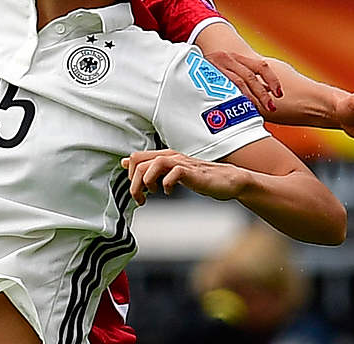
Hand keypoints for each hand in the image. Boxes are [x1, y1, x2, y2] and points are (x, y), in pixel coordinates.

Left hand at [121, 149, 248, 204]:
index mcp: (164, 156)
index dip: (130, 175)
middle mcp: (171, 156)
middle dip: (134, 183)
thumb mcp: (171, 171)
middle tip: (140, 198)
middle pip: (140, 162)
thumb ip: (150, 167)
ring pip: (153, 165)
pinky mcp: (191, 172)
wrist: (226, 181)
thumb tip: (127, 163)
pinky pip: (173, 173)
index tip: (135, 189)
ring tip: (152, 194)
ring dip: (147, 182)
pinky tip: (168, 191)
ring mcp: (181, 163)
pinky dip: (166, 184)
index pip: (136, 157)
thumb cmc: (199, 178)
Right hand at [203, 49, 281, 112]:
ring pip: (239, 83)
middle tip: (272, 107)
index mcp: (235, 57)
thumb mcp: (223, 68)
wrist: (178, 61)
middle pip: (251, 77)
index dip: (272, 79)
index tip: (279, 94)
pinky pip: (223, 87)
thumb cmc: (205, 71)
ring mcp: (215, 66)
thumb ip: (238, 77)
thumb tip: (260, 93)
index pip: (260, 66)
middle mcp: (227, 58)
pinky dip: (234, 97)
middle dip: (263, 93)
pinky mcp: (205, 74)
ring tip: (261, 110)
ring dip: (252, 98)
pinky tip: (240, 107)